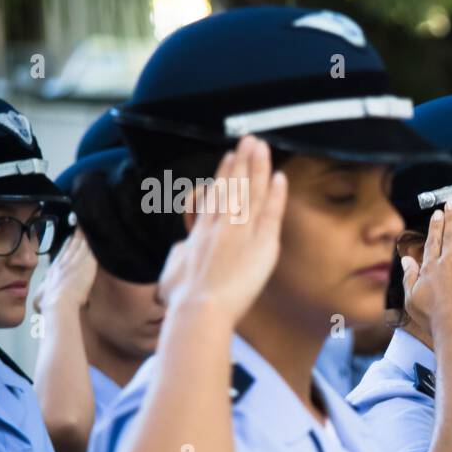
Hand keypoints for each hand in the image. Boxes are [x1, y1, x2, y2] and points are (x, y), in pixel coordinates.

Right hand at [35, 228, 96, 314]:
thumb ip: (42, 295)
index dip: (67, 246)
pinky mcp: (86, 264)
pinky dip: (92, 241)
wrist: (59, 302)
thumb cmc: (49, 303)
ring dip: (84, 236)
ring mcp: (75, 262)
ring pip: (82, 245)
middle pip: (72, 246)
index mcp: (55, 270)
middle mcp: (64, 263)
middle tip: (80, 228)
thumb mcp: (40, 297)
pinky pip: (91, 248)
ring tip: (88, 227)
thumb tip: (38, 301)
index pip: (62, 255)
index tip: (70, 239)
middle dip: (77, 236)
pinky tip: (96, 235)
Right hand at [157, 136, 286, 323]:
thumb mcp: (172, 273)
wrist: (198, 310)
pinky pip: (270, 214)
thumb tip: (179, 252)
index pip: (215, 197)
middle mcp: (220, 226)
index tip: (230, 158)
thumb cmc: (183, 301)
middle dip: (242, 162)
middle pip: (233, 187)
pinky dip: (275, 194)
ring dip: (258, 168)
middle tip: (249, 140)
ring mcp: (240, 232)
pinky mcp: (260, 244)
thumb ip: (178, 258)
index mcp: (200, 232)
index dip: (223, 175)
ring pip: (251, 193)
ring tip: (262, 146)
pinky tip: (280, 176)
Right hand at [401, 199, 451, 336]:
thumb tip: (405, 259)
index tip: (438, 214)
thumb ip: (409, 276)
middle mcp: (448, 262)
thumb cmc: (433, 318)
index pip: (433, 241)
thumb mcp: (411, 298)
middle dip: (451, 216)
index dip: (435, 226)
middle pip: (450, 234)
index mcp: (430, 268)